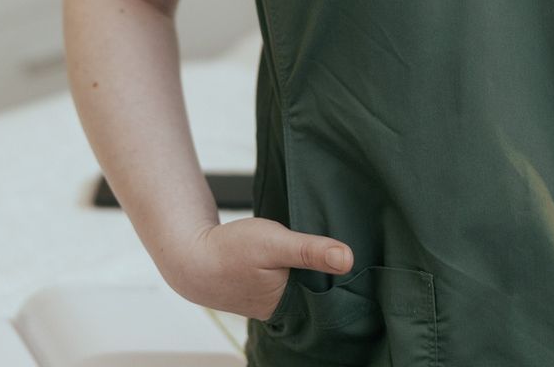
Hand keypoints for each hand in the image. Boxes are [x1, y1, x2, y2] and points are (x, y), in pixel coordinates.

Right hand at [165, 216, 353, 321]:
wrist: (191, 257)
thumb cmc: (229, 251)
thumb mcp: (275, 243)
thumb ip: (311, 250)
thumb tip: (348, 259)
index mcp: (292, 308)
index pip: (334, 298)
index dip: (348, 279)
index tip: (362, 259)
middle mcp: (285, 311)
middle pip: (322, 292)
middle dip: (333, 274)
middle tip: (347, 248)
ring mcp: (275, 303)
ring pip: (307, 286)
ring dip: (316, 271)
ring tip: (326, 249)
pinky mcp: (267, 292)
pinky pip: (294, 282)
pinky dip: (300, 270)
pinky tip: (303, 254)